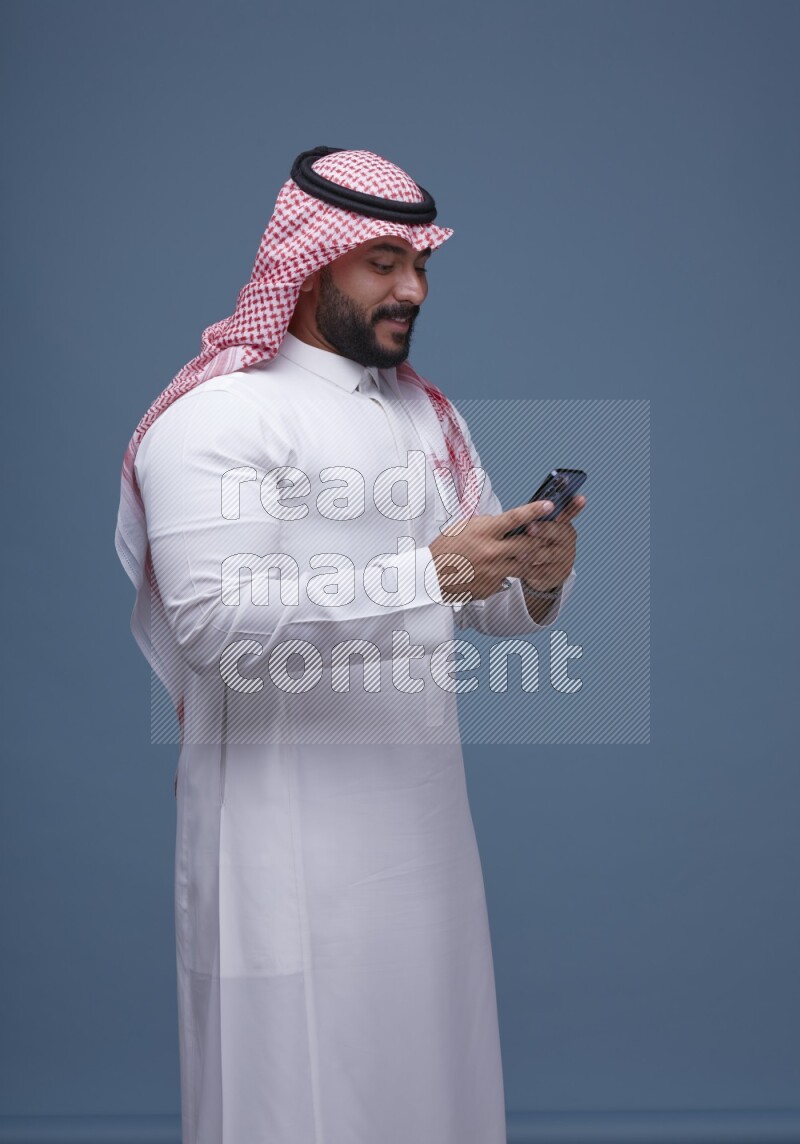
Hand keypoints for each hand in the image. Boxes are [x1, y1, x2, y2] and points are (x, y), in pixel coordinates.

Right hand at [429, 496, 584, 602]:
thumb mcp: (465, 527)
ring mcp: (494, 571)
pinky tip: (498, 570)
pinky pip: (510, 579)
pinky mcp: (493, 586)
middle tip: (542, 536)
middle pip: (528, 544)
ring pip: (525, 565)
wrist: (431, 576)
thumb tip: (511, 523)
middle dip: (538, 539)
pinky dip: (508, 573)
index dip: (535, 511)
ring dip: (528, 559)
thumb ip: (489, 525)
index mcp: (484, 532)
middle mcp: (491, 551)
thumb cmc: (447, 548)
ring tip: (524, 554)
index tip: (549, 505)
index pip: (516, 518)